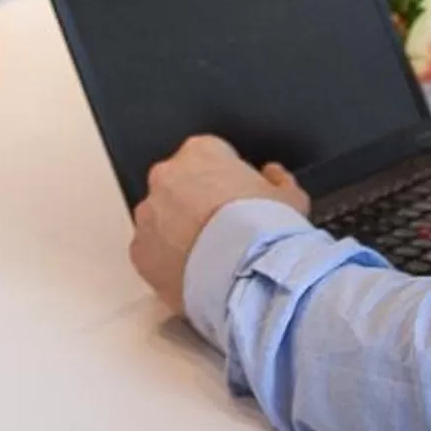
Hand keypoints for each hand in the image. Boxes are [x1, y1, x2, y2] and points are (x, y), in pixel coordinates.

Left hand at [131, 135, 310, 309]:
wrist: (248, 278)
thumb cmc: (267, 233)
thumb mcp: (290, 198)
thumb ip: (278, 180)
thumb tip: (272, 176)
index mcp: (201, 152)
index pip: (209, 155)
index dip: (224, 178)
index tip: (234, 199)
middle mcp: (167, 177)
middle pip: (178, 184)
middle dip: (195, 202)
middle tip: (221, 229)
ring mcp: (148, 214)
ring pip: (160, 218)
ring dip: (177, 231)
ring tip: (208, 256)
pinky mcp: (139, 251)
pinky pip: (151, 251)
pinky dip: (167, 260)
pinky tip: (192, 273)